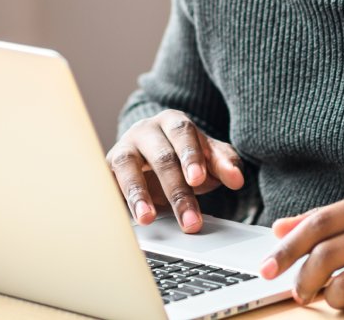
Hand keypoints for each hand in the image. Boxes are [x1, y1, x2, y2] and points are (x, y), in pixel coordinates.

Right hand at [106, 109, 243, 232]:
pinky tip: (123, 218)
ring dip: (137, 194)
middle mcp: (145, 131)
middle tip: (191, 221)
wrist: (149, 150)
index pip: (182, 133)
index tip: (198, 179)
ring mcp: (123, 148)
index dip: (190, 155)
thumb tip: (237, 179)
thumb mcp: (207, 156)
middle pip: (160, 156)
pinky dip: (114, 199)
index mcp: (173, 122)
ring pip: (126, 166)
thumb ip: (224, 164)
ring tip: (148, 218)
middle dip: (176, 191)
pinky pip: (106, 183)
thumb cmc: (182, 153)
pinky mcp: (106, 169)